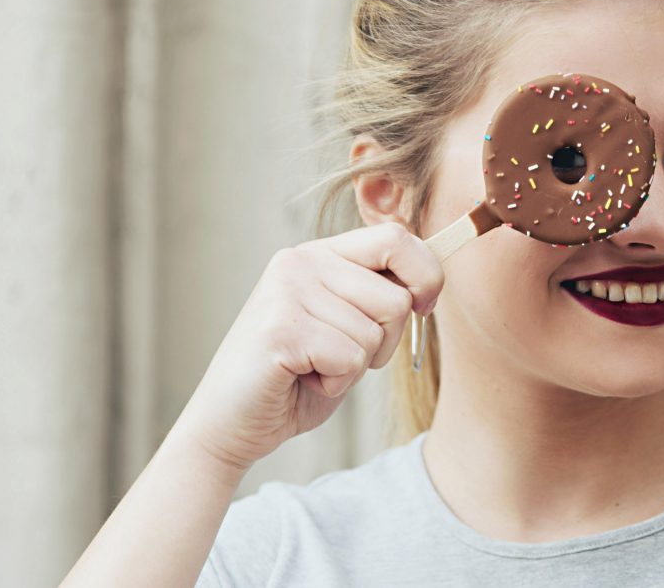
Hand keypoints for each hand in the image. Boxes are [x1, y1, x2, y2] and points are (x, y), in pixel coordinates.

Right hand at [173, 222, 442, 473]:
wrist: (232, 424)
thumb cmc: (298, 379)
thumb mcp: (348, 327)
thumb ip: (379, 297)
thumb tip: (431, 281)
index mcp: (321, 254)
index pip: (397, 238)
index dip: (427, 275)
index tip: (423, 307)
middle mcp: (301, 260)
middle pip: (396, 297)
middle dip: (386, 341)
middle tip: (342, 356)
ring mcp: (287, 291)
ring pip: (375, 332)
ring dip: (355, 366)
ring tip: (314, 367)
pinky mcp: (280, 329)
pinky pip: (351, 358)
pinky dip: (336, 382)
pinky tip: (302, 380)